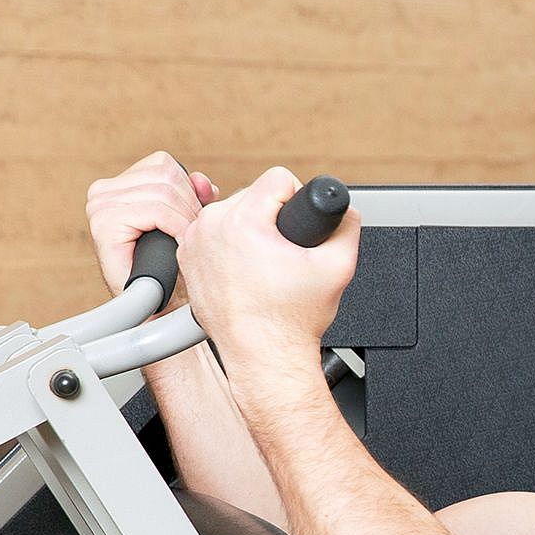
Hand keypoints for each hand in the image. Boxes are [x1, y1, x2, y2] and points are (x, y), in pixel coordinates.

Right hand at [83, 151, 219, 297]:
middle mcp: (102, 191)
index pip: (164, 164)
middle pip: (167, 175)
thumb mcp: (187, 221)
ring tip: (185, 243)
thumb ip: (194, 195)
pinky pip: (157, 210)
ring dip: (185, 219)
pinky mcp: (104, 222)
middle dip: (190, 205)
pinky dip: (176, 227)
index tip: (193, 220)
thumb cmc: (171, 269)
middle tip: (192, 236)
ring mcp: (99, 205)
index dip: (188, 191)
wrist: (156, 309)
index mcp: (117, 185)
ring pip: (165, 191)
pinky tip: (178, 246)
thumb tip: (202, 181)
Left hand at [176, 166, 363, 366]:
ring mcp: (194, 243)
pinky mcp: (186, 258)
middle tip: (281, 253)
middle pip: (252, 194)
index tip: (297, 228)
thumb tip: (347, 211)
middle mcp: (211, 227)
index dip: (297, 199)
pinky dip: (228, 245)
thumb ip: (349, 226)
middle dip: (271, 217)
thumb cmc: (290, 320)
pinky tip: (243, 269)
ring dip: (249, 229)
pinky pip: (213, 234)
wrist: (263, 355)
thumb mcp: (338, 267)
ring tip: (262, 263)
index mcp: (242, 221)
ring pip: (231, 213)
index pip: (278, 178)